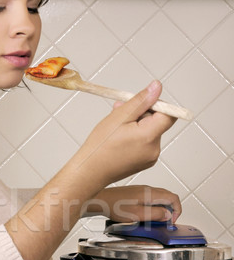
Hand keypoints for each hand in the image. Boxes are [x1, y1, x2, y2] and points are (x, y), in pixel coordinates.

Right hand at [69, 80, 175, 198]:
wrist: (90, 171)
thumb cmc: (100, 146)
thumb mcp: (119, 116)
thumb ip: (141, 101)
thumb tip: (157, 87)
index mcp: (149, 136)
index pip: (169, 114)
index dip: (158, 104)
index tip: (143, 102)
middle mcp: (154, 149)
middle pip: (158, 122)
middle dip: (141, 113)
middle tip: (120, 111)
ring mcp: (151, 158)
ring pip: (150, 132)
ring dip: (137, 125)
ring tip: (117, 127)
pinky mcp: (145, 162)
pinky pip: (145, 143)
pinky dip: (136, 137)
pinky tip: (120, 138)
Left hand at [86, 185, 181, 223]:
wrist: (101, 200)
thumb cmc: (115, 206)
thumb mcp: (138, 215)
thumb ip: (155, 214)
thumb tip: (167, 215)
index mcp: (151, 193)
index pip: (173, 198)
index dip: (177, 210)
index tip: (172, 220)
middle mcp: (148, 189)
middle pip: (168, 197)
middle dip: (171, 210)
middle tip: (166, 222)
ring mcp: (142, 190)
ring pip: (160, 198)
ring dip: (162, 209)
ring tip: (156, 220)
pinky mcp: (137, 193)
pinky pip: (151, 198)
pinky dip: (154, 206)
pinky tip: (147, 215)